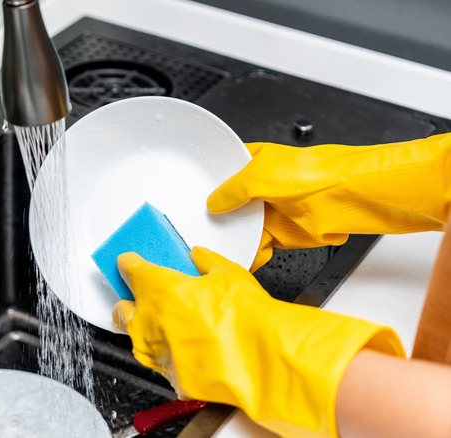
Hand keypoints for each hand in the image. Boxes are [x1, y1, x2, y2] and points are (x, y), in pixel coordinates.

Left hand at [113, 247, 404, 436]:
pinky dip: (172, 357)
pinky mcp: (170, 378)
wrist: (261, 362)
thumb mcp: (229, 274)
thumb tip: (199, 256)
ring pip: (137, 341)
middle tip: (143, 298)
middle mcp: (148, 322)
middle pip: (122, 310)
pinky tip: (188, 353)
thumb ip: (207, 263)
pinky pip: (163, 364)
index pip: (129, 270)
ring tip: (166, 327)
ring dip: (147, 332)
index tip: (129, 261)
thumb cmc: (245, 316)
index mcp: (157, 289)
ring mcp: (156, 353)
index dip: (129, 263)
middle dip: (128, 303)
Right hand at [207, 134, 450, 270]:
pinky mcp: (281, 235)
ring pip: (241, 228)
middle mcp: (260, 187)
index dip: (207, 184)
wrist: (348, 199)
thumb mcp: (258, 175)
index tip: (189, 195)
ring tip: (207, 247)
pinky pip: (256, 247)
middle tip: (194, 227)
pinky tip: (233, 258)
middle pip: (229, 205)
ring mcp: (270, 212)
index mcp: (253, 163)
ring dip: (229, 238)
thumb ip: (231, 190)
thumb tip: (213, 203)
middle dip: (214, 217)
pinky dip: (247, 255)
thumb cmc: (313, 174)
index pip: (223, 172)